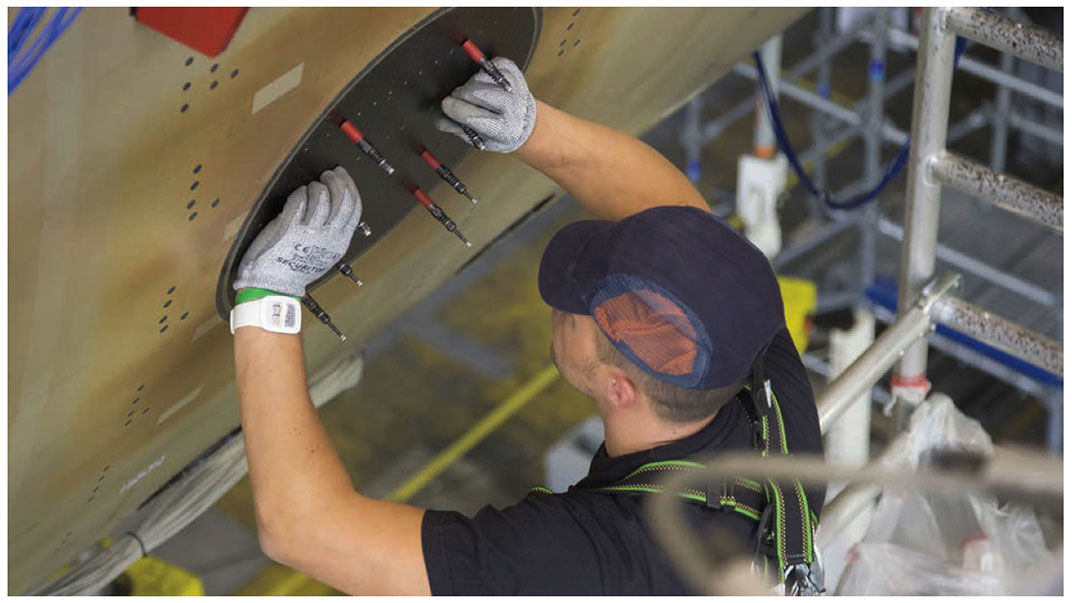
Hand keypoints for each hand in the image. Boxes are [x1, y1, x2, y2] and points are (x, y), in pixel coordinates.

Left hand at [233, 166, 361, 296]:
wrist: (273, 284)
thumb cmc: (296, 268)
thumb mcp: (324, 253)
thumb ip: (333, 232)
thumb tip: (336, 205)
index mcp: (340, 242)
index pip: (354, 207)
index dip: (349, 186)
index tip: (342, 175)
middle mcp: (328, 236)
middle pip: (342, 199)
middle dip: (336, 181)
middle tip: (328, 174)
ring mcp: (309, 232)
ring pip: (321, 196)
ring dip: (315, 186)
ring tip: (309, 188)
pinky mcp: (289, 228)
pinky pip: (299, 200)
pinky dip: (299, 193)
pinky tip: (297, 195)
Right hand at [436, 57, 535, 152]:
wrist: (524, 121)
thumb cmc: (497, 133)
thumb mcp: (479, 139)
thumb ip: (457, 128)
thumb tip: (441, 116)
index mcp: (504, 129)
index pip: (471, 116)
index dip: (454, 109)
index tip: (446, 106)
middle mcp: (512, 106)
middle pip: (471, 92)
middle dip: (460, 96)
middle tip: (462, 102)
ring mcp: (514, 86)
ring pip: (476, 78)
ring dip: (470, 86)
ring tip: (477, 96)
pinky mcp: (511, 69)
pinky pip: (486, 65)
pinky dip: (480, 73)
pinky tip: (486, 85)